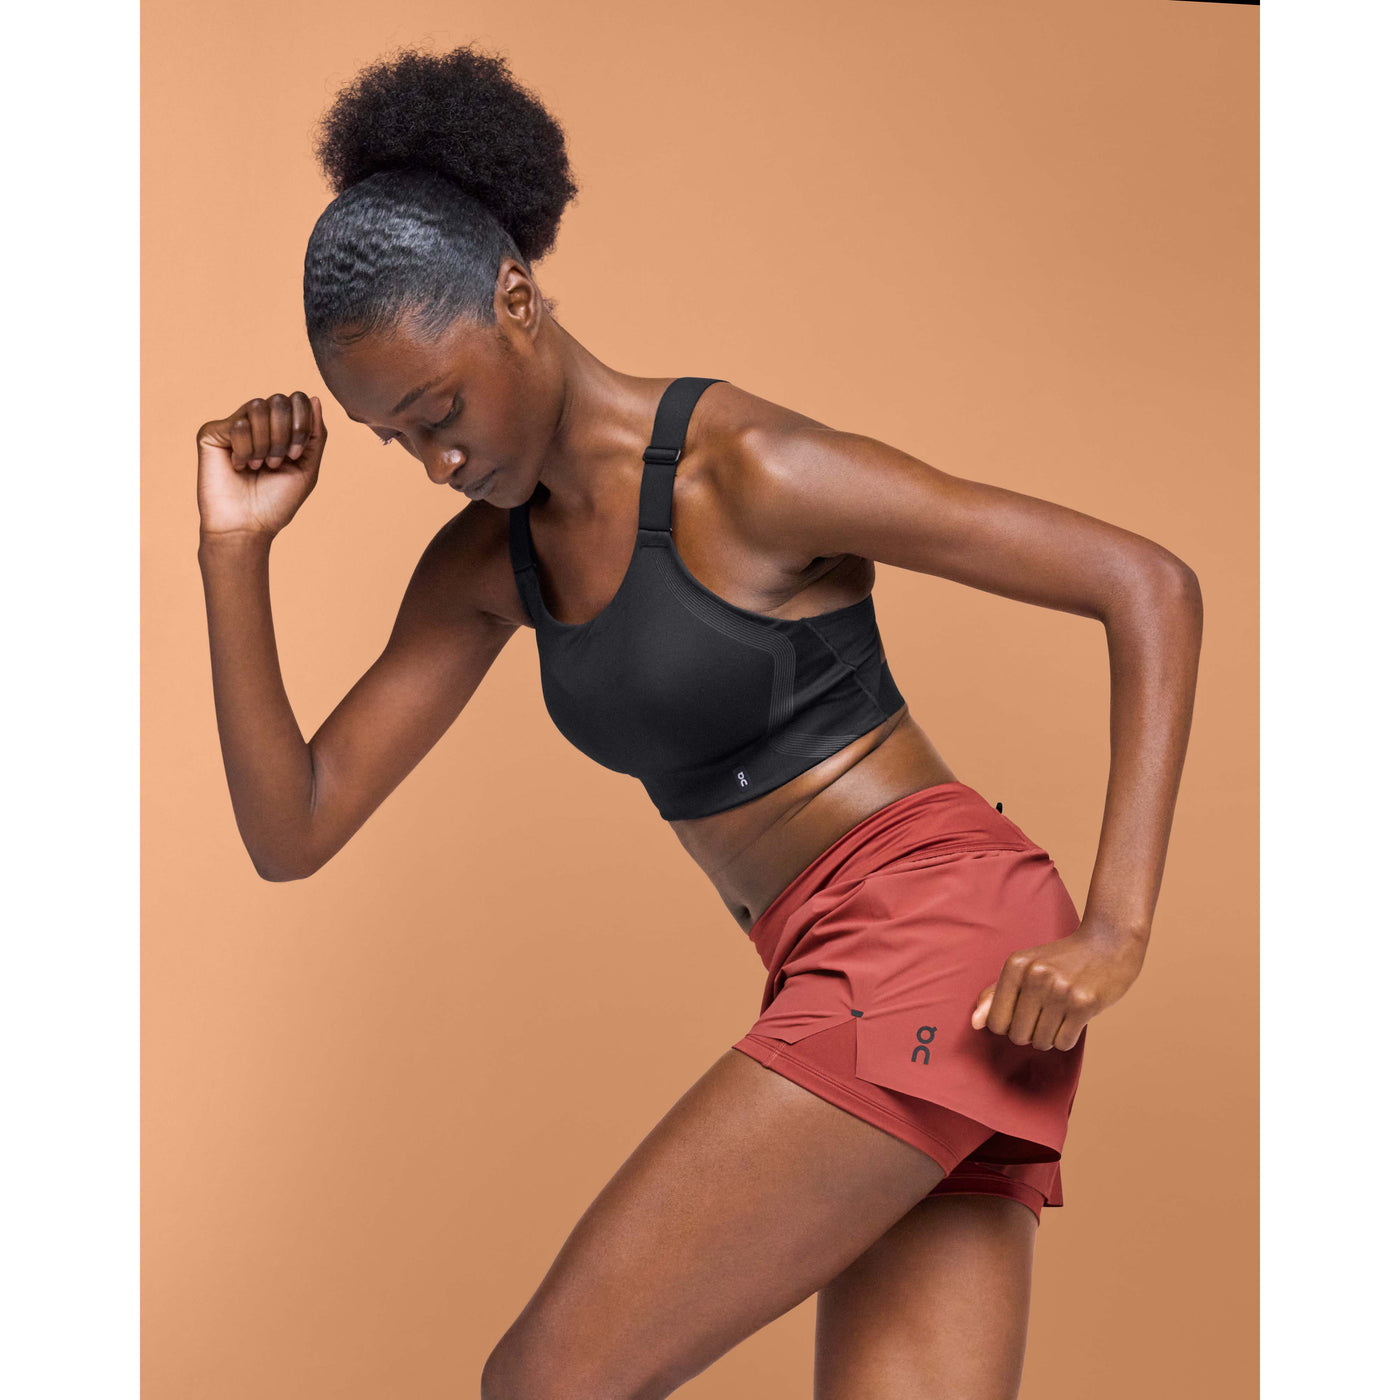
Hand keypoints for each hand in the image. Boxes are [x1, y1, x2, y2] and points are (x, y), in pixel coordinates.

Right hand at [196, 391, 326, 538]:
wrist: (247, 525)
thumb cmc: (276, 502)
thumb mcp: (308, 468)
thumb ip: (316, 434)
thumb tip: (315, 398)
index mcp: (281, 428)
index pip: (297, 400)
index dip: (302, 424)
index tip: (297, 456)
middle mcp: (257, 423)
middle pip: (279, 400)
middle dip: (285, 434)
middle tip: (276, 463)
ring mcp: (234, 425)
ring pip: (258, 406)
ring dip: (266, 443)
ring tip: (258, 466)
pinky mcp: (212, 432)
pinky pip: (239, 424)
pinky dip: (245, 450)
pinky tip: (238, 467)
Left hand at [970, 920, 1146, 1050]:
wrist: (1109, 943)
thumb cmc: (1063, 960)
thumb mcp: (1026, 967)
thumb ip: (997, 994)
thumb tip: (974, 1023)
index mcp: (1016, 965)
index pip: (995, 1021)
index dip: (1008, 1026)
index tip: (1022, 1014)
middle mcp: (1035, 976)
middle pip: (1018, 1035)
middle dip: (1030, 1033)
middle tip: (1045, 1015)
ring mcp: (1060, 990)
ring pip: (1041, 1041)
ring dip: (1050, 1037)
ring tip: (1060, 1015)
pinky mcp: (1084, 1003)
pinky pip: (1064, 1043)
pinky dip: (1067, 1038)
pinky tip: (1074, 1019)